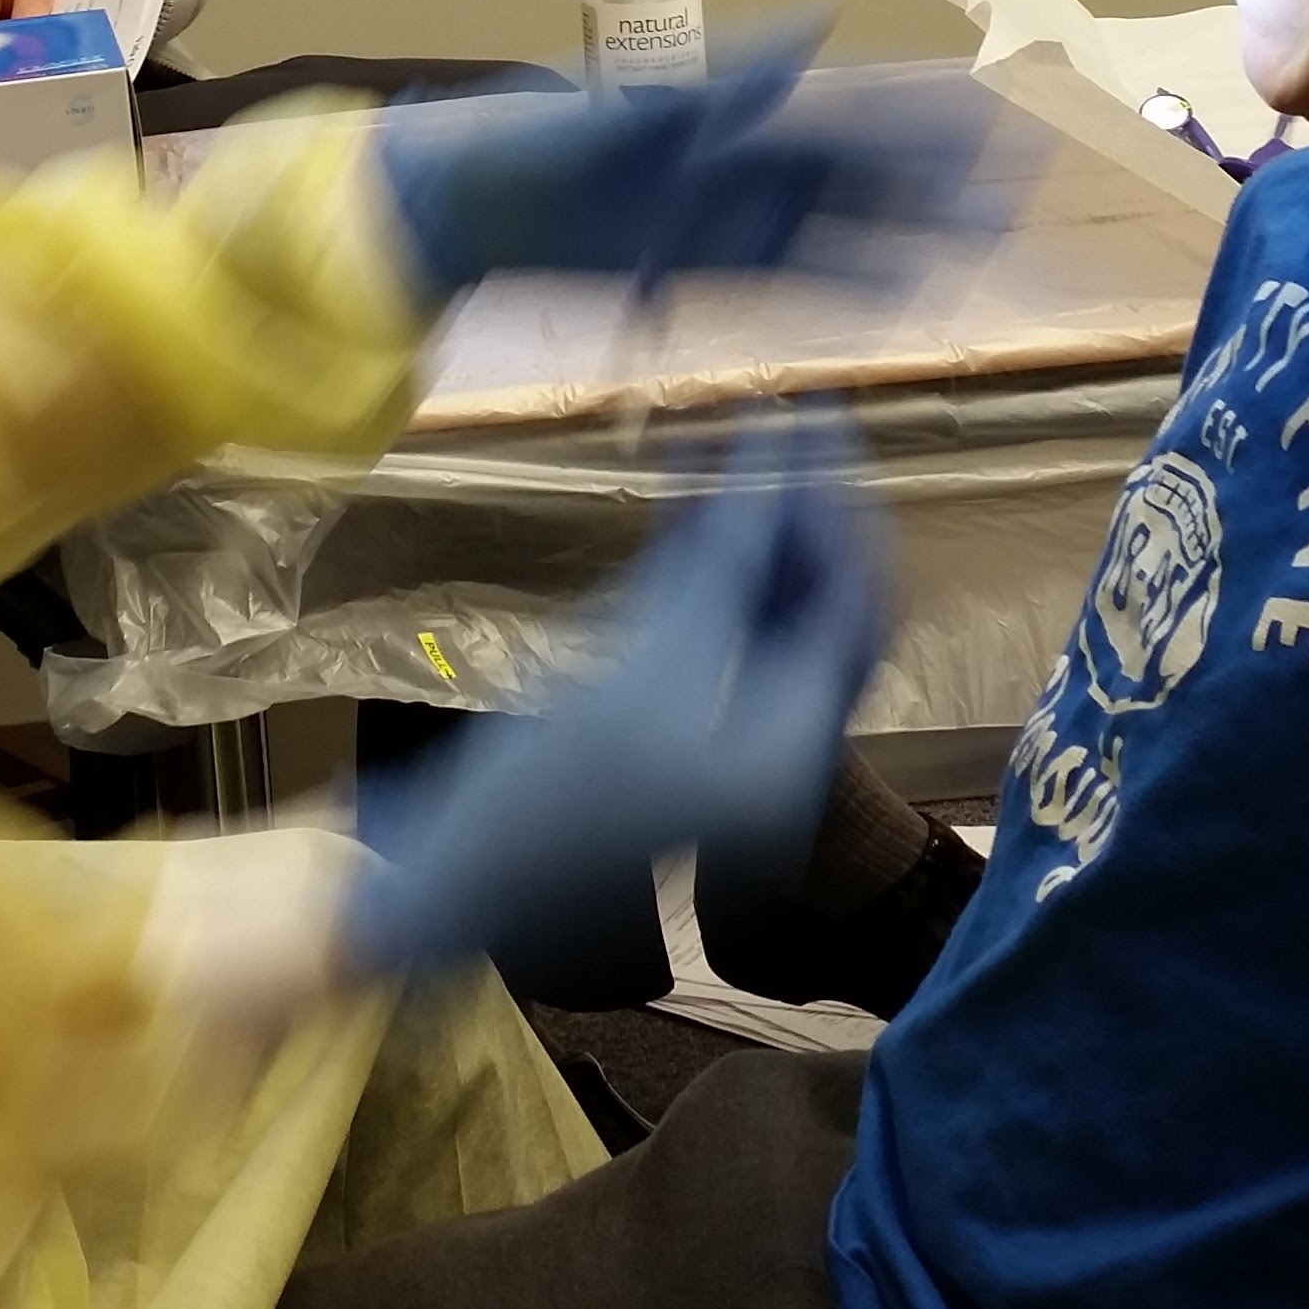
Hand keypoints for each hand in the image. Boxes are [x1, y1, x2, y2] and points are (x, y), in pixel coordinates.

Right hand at [341, 414, 891, 978]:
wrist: (456, 885)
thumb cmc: (548, 790)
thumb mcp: (650, 659)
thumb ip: (726, 554)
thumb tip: (774, 443)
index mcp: (794, 751)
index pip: (852, 606)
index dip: (835, 507)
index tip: (809, 423)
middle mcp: (782, 755)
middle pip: (822, 612)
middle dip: (805, 517)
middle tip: (782, 431)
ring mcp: (733, 753)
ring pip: (772, 623)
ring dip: (758, 540)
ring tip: (729, 455)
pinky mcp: (680, 744)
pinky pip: (721, 645)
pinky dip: (713, 581)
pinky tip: (685, 516)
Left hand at [372, 16, 1000, 302]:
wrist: (469, 207)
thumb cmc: (538, 145)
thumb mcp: (629, 106)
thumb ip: (729, 76)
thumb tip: (816, 23)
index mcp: (733, 112)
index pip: (846, 114)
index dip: (916, 119)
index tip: (980, 117)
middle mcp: (746, 161)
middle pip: (862, 171)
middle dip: (936, 177)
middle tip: (1011, 184)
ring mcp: (734, 216)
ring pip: (844, 225)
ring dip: (911, 233)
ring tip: (979, 239)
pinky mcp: (712, 265)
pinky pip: (799, 276)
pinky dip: (853, 282)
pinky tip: (904, 290)